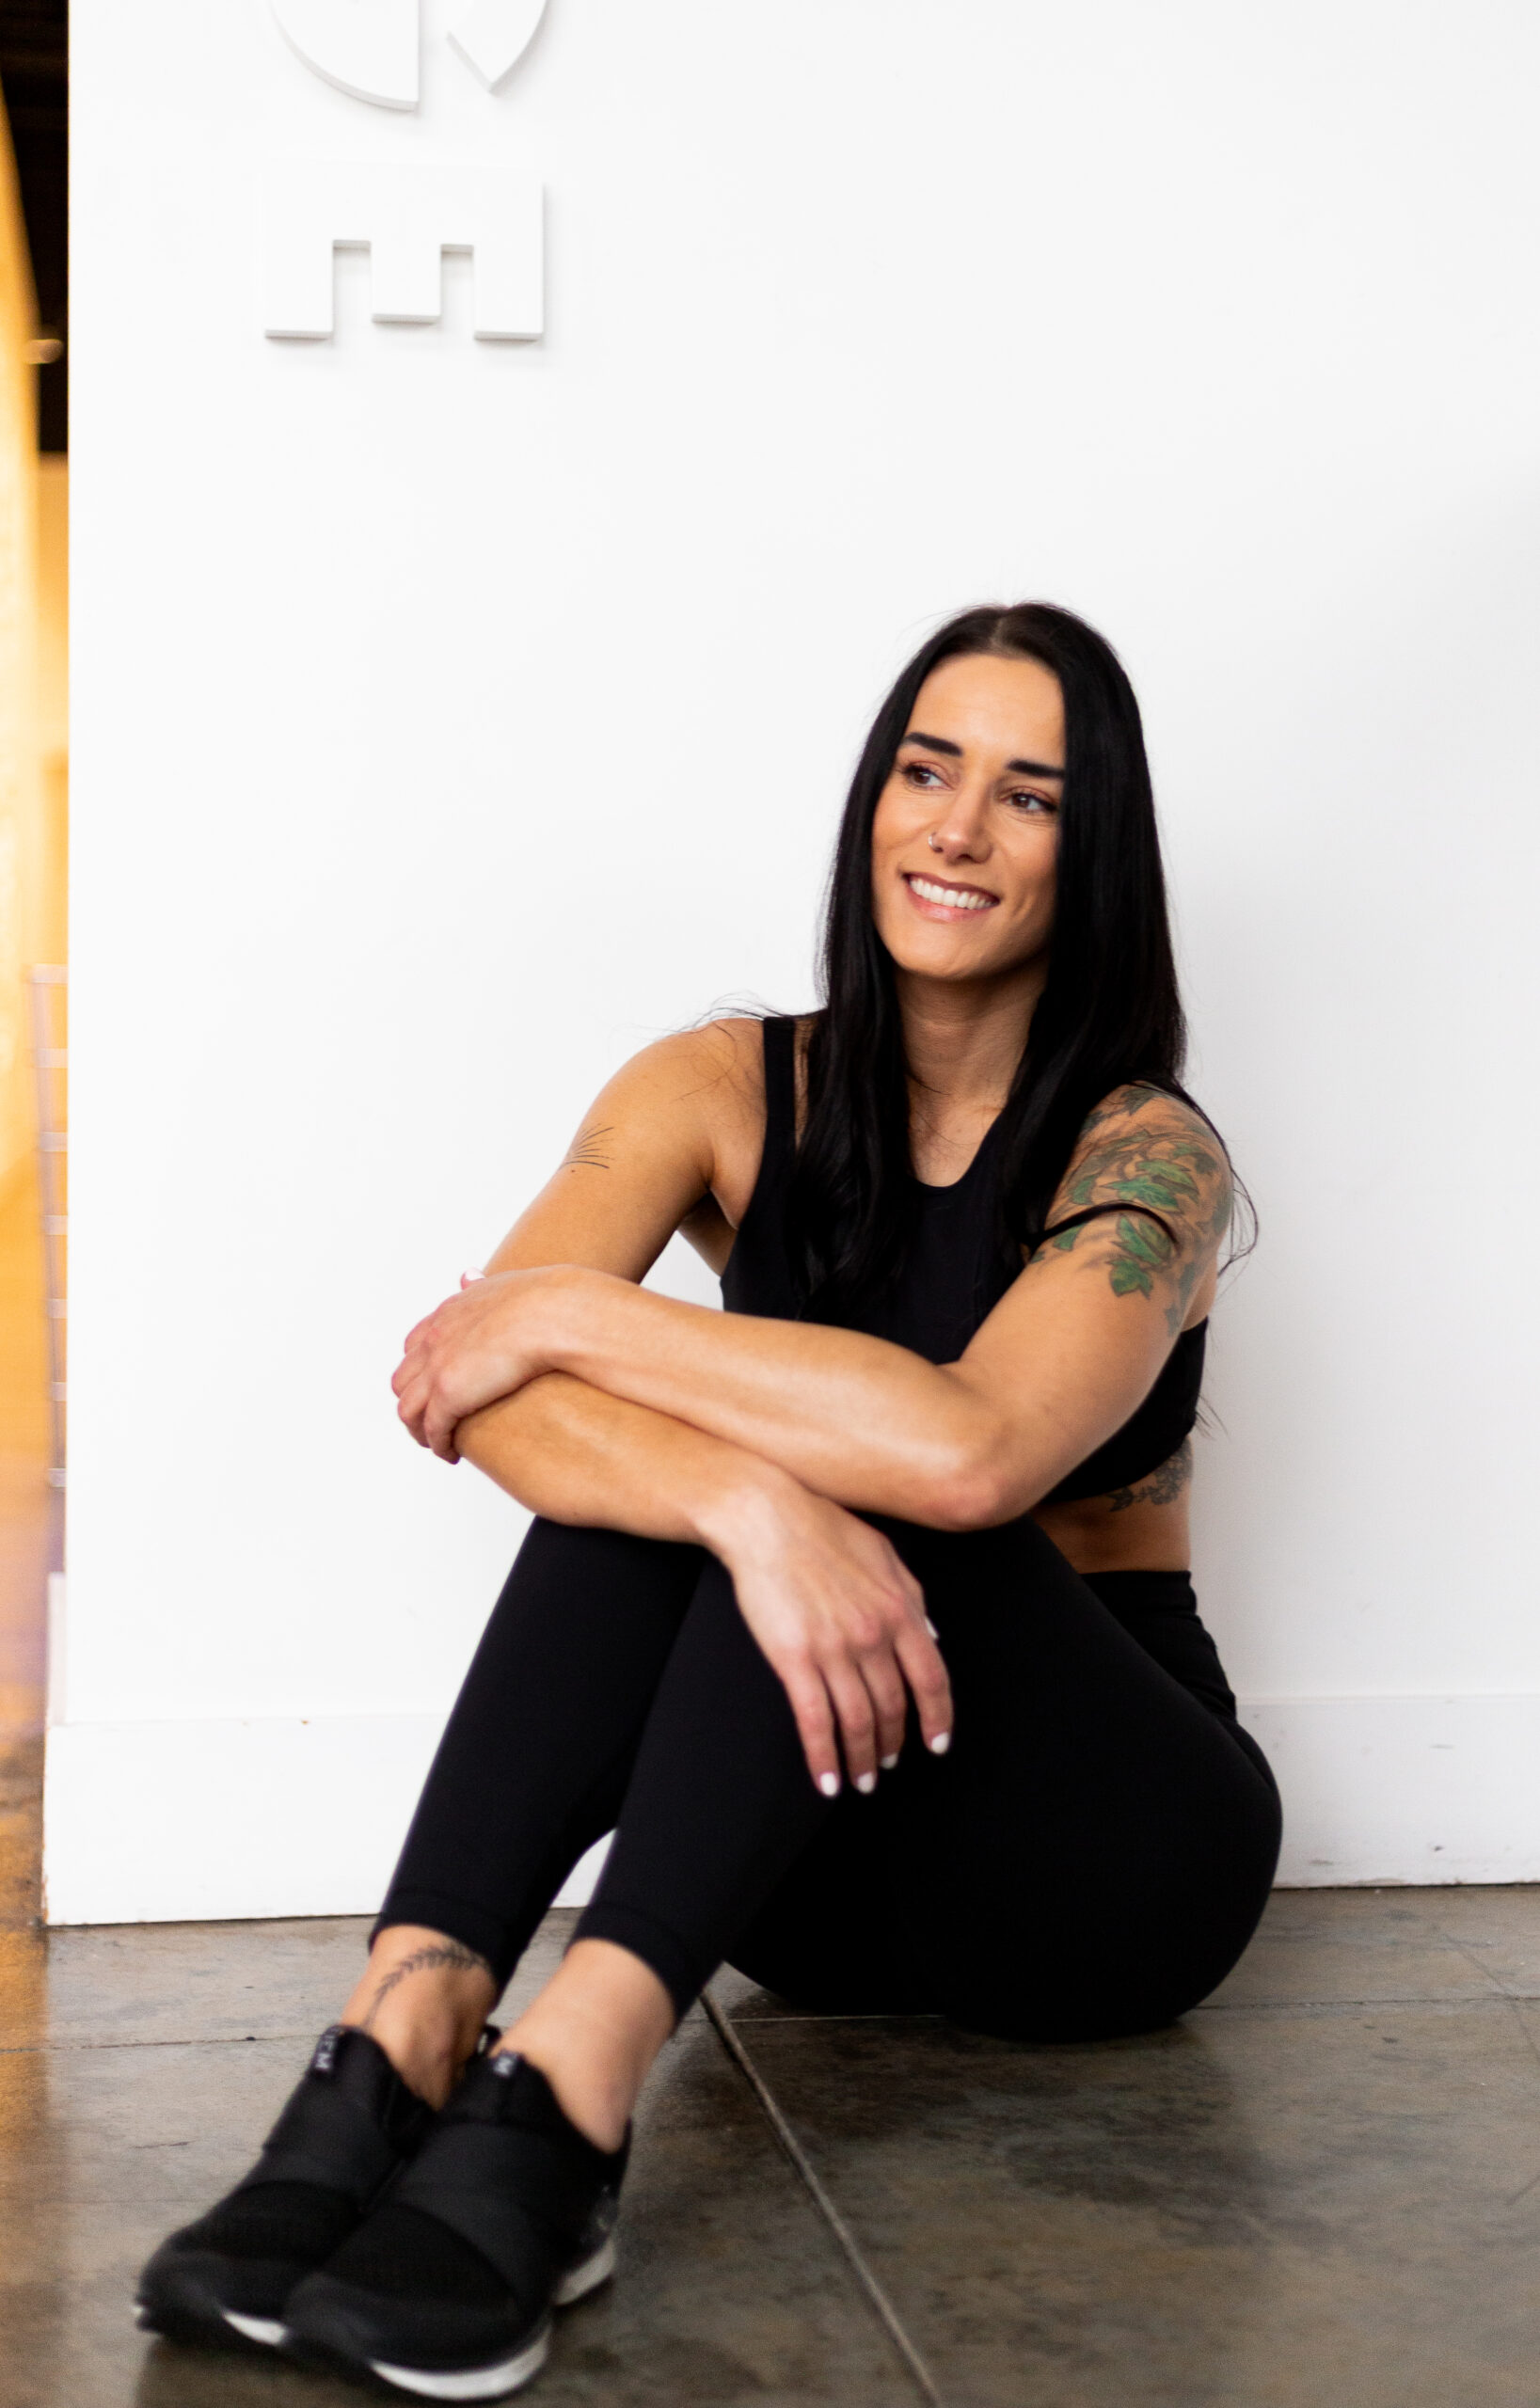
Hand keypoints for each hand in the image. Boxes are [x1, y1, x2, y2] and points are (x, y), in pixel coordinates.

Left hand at [393, 1267, 560, 1459]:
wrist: (551, 1314)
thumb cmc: (541, 1300)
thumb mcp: (498, 1284)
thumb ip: (479, 1285)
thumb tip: (467, 1274)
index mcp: (446, 1314)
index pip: (415, 1346)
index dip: (421, 1370)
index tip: (435, 1386)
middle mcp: (434, 1340)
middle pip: (404, 1380)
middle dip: (413, 1403)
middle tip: (431, 1421)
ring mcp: (436, 1368)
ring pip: (408, 1409)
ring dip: (419, 1430)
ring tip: (436, 1444)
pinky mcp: (448, 1395)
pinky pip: (432, 1429)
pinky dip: (437, 1444)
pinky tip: (450, 1454)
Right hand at [702, 1473, 952, 1795]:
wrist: (766, 1516)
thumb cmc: (823, 1528)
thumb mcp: (884, 1555)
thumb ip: (913, 1597)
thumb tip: (933, 1637)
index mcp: (900, 1609)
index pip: (932, 1678)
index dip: (938, 1717)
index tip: (937, 1743)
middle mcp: (873, 1634)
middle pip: (894, 1706)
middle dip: (893, 1743)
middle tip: (888, 1763)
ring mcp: (834, 1648)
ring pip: (858, 1721)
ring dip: (862, 1759)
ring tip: (861, 1780)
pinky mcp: (794, 1658)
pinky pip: (815, 1721)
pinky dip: (824, 1757)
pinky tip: (827, 1780)